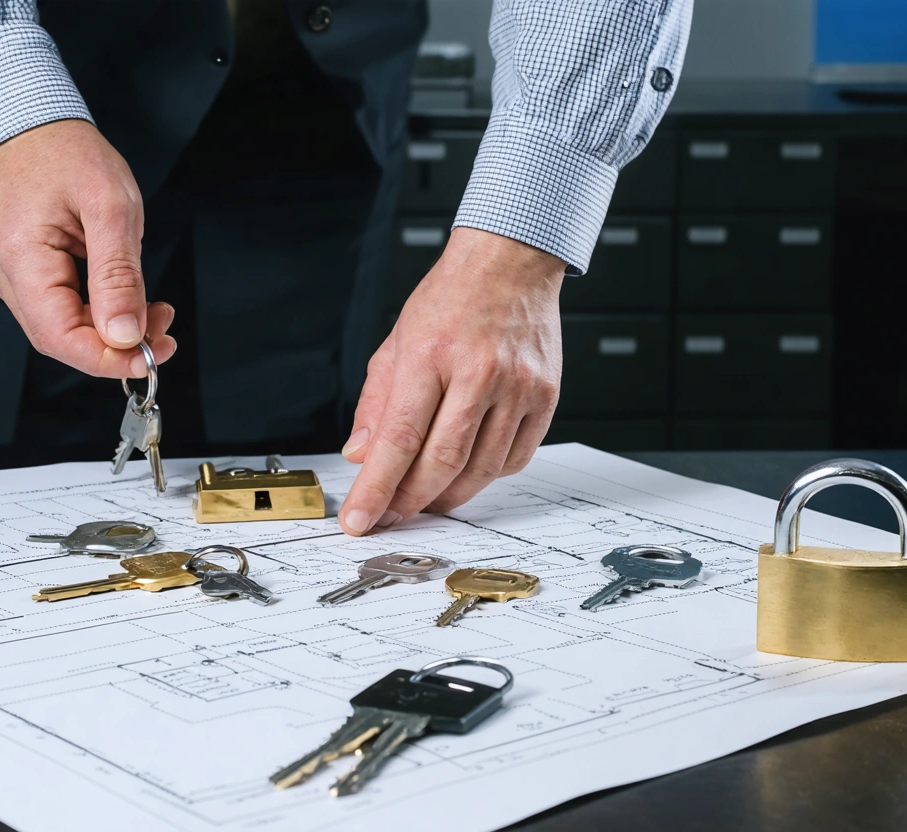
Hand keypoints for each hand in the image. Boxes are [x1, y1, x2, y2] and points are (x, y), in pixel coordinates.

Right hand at [0, 119, 174, 377]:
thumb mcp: (113, 208)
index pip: (58, 337)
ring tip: (154, 311)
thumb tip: (125, 335)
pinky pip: (57, 305)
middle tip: (164, 335)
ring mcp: (3, 271)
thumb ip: (119, 275)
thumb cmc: (70, 153)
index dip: (106, 359)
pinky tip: (125, 299)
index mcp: (17, 255)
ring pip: (61, 325)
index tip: (151, 356)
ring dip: (111, 329)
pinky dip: (96, 310)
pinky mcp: (15, 269)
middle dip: (117, 345)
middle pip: (59, 337)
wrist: (35, 122)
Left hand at [339, 227, 564, 534]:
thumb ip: (377, 403)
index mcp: (430, 353)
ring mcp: (518, 385)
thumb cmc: (452, 299)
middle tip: (390, 516)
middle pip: (442, 462)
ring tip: (426, 499)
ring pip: (481, 469)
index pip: (399, 438)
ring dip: (448, 495)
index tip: (359, 520)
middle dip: (410, 501)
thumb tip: (361, 456)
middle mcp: (478, 370)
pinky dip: (487, 476)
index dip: (376, 488)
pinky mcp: (546, 396)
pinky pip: (515, 458)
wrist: (510, 264)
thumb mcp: (397, 342)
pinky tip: (468, 470)